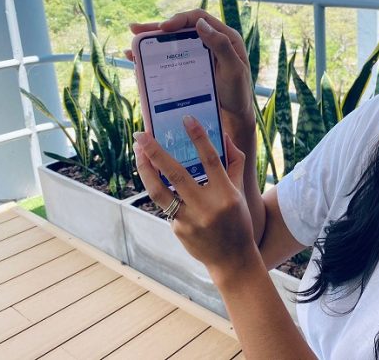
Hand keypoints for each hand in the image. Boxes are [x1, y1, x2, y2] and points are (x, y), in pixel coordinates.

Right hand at [126, 10, 254, 126]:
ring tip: (132, 43)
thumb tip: (200, 23)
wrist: (237, 114)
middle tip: (134, 29)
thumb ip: (221, 46)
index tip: (163, 28)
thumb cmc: (238, 92)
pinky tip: (137, 58)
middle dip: (157, 28)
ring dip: (152, 40)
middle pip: (181, 27)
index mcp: (225, 36)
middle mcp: (211, 40)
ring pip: (174, 41)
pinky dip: (155, 55)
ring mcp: (201, 53)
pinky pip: (172, 56)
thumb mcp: (234, 70)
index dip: (179, 19)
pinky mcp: (192, 65)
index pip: (198, 18)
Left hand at [133, 115, 258, 281]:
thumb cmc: (238, 221)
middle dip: (155, 152)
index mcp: (226, 194)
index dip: (198, 138)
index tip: (186, 119)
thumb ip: (235, 164)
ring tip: (138, 152)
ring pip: (159, 192)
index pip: (210, 160)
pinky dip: (160, 189)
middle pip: (176, 174)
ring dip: (145, 170)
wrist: (232, 260)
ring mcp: (189, 220)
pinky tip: (155, 177)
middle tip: (141, 134)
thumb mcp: (240, 192)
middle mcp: (207, 207)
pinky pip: (166, 205)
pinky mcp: (177, 229)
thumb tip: (224, 138)